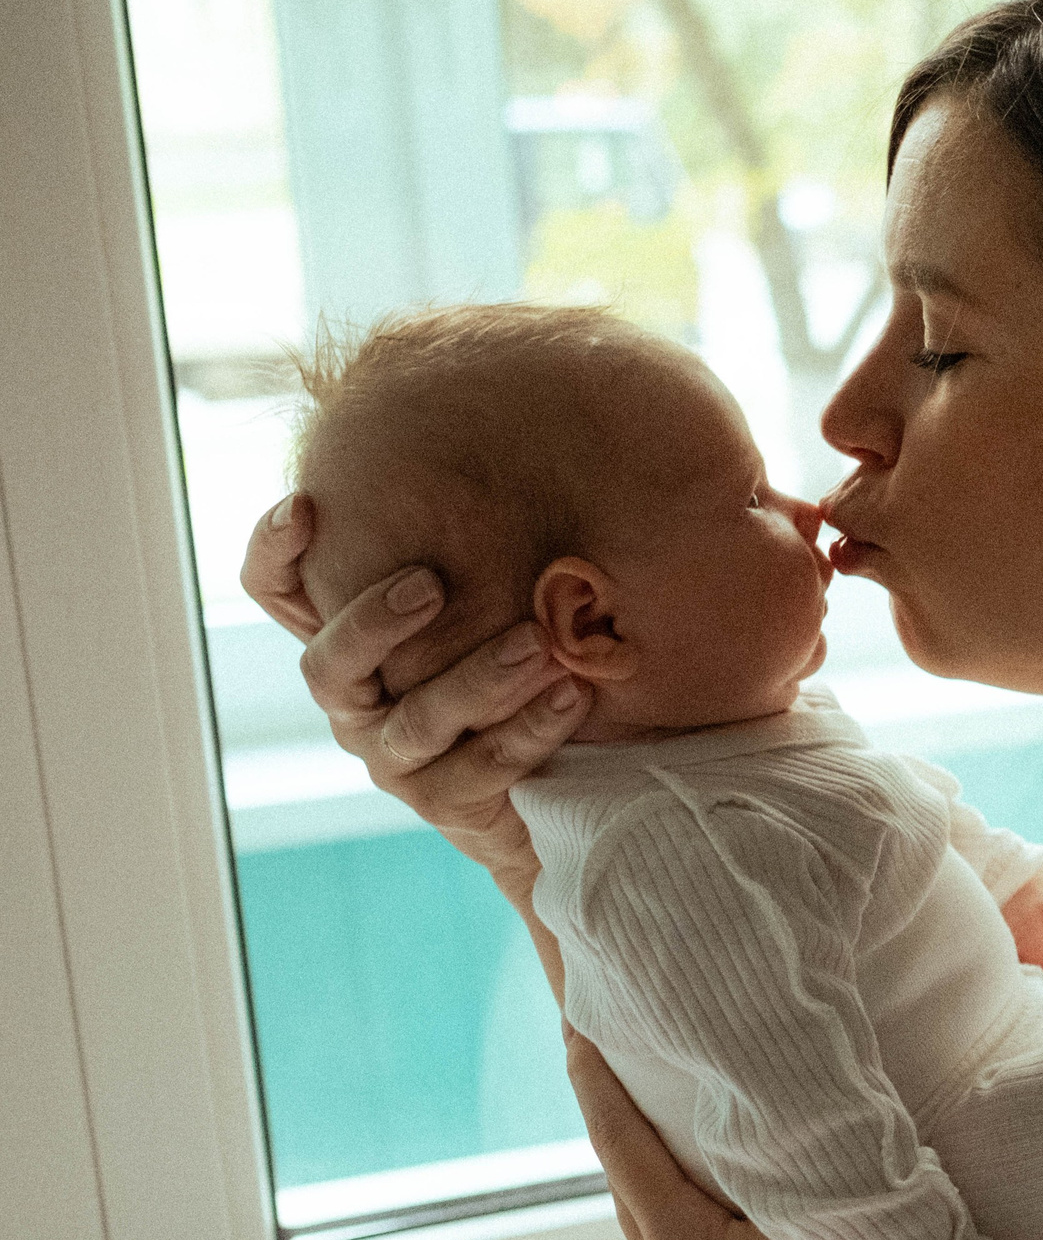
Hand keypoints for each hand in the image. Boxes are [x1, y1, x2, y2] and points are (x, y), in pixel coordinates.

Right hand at [241, 495, 589, 894]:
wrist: (550, 784)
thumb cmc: (515, 669)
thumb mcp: (493, 596)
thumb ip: (481, 543)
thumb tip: (513, 437)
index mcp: (352, 644)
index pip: (277, 593)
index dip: (274, 553)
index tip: (304, 504)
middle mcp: (358, 700)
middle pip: (329, 666)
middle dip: (375, 622)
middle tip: (431, 582)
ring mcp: (395, 757)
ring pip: (418, 720)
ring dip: (478, 677)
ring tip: (536, 644)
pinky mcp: (445, 802)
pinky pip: (481, 768)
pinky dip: (528, 728)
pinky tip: (572, 693)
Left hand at [565, 1028, 886, 1239]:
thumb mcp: (838, 1231)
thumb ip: (800, 1168)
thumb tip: (781, 1096)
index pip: (624, 1150)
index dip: (596, 1084)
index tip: (576, 1023)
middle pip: (621, 1171)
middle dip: (609, 1099)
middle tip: (600, 1027)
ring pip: (642, 1201)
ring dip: (637, 1139)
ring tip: (639, 1074)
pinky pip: (667, 1226)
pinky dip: (664, 1176)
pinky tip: (689, 1151)